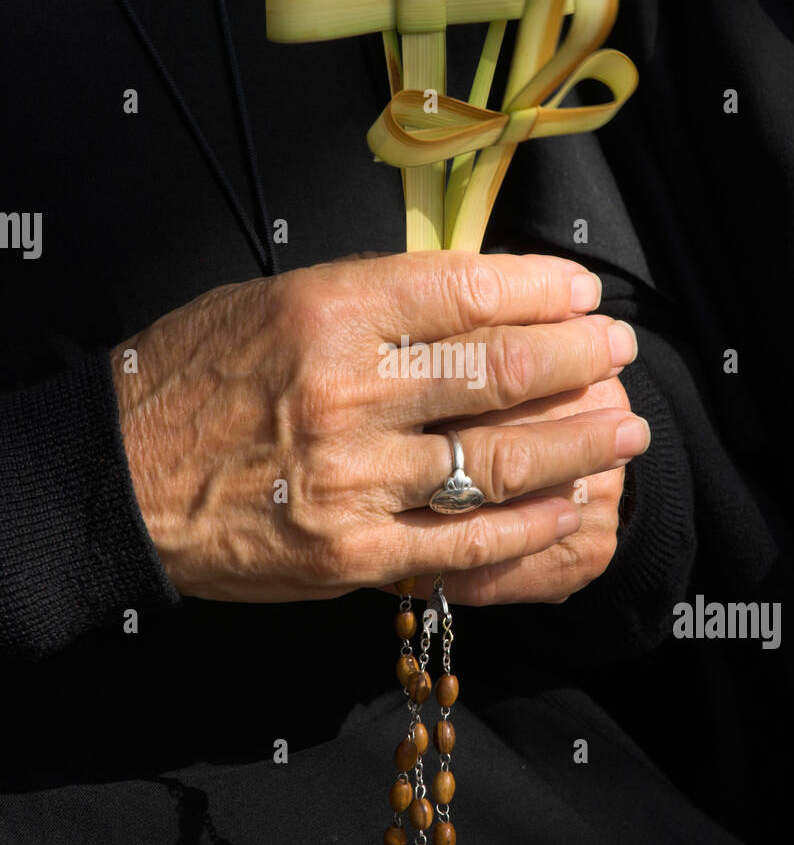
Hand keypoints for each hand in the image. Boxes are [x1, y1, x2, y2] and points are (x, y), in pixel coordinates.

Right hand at [111, 252, 648, 602]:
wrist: (118, 480)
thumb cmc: (190, 378)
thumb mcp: (271, 301)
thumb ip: (372, 298)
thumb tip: (474, 294)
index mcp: (328, 311)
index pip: (467, 290)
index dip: (542, 291)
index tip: (584, 295)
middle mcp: (349, 391)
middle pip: (499, 370)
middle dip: (577, 358)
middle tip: (618, 352)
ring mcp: (355, 479)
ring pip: (499, 457)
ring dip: (578, 441)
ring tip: (625, 426)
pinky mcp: (354, 554)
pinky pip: (465, 540)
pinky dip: (529, 523)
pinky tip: (569, 505)